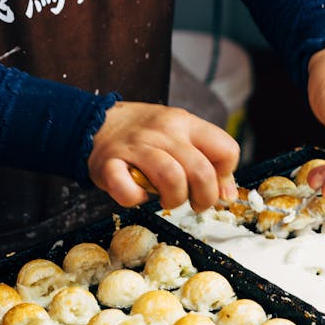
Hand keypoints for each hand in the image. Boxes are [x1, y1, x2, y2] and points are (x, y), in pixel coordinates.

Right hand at [87, 101, 239, 211]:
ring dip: (174, 199)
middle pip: (201, 171)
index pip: (227, 149)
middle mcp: (164, 132)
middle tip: (194, 202)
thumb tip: (228, 196)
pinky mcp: (109, 164)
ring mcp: (136, 147)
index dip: (224, 176)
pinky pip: (128, 191)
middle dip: (204, 198)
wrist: (97, 122)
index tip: (212, 184)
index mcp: (186, 123)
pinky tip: (137, 194)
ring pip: (171, 178)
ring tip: (167, 199)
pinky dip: (135, 200)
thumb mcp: (182, 135)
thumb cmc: (146, 135)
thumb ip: (208, 161)